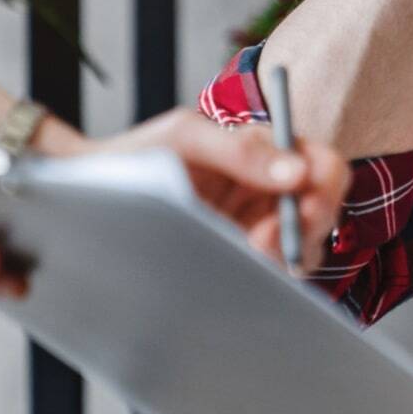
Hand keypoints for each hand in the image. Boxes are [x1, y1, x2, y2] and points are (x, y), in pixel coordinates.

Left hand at [91, 110, 350, 273]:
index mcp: (267, 152)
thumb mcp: (186, 140)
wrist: (88, 193)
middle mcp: (270, 189)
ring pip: (302, 247)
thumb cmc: (137, 157)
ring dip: (281, 254)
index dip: (324, 185)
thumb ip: (242, 151)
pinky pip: (270, 271)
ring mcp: (256, 227)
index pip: (324, 165)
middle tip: (268, 239)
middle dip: (305, 226)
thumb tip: (298, 171)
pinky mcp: (237, 259)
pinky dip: (263, 273)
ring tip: (243, 252)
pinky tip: (235, 264)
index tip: (303, 205)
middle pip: (323, 210)